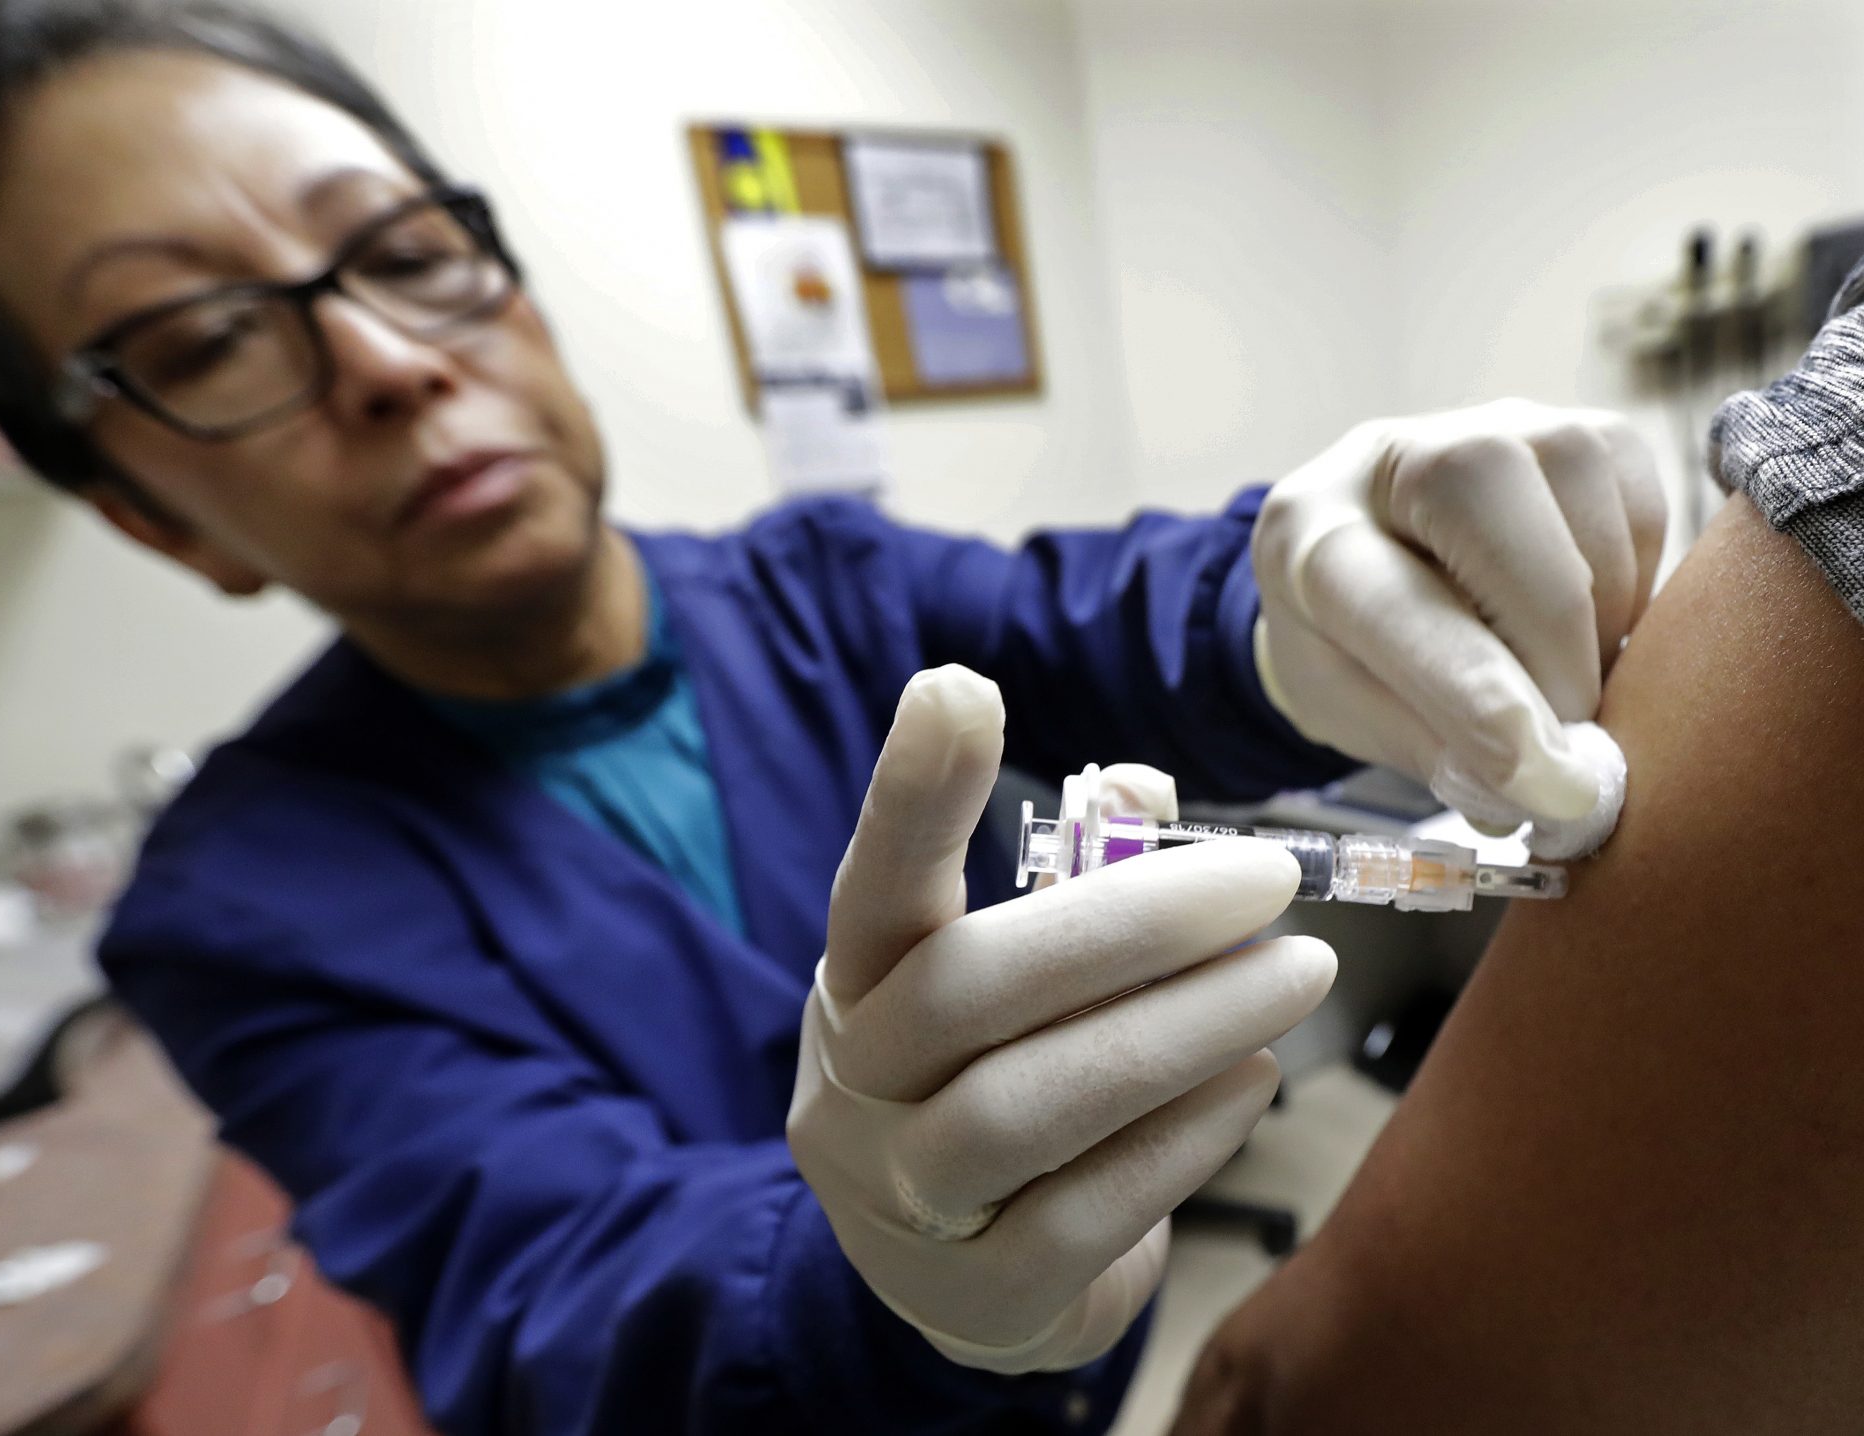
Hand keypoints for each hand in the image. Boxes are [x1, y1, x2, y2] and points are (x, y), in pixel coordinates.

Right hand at [787, 666, 1335, 1372]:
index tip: (962, 687)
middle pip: (966, 992)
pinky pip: (1085, 1212)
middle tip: (1268, 878)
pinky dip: (1182, 1139)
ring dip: (1180, 1030)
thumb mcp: (1008, 982)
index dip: (911, 793)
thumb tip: (1139, 788)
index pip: (874, 882)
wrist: (962, 1277)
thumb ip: (1070, 882)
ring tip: (1298, 975)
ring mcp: (901, 1201)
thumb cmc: (998, 1081)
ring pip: (1026, 1108)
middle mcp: (853, 1088)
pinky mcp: (979, 1294)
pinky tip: (1252, 1081)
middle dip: (1129, 925)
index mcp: (857, 983)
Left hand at [1251, 400, 1665, 827]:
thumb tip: (1551, 789)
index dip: (1476, 696)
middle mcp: (1398, 457)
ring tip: (1563, 683)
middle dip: (1553, 652)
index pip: (1394, 606)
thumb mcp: (1354, 710)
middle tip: (1566, 738)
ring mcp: (1498, 424)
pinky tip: (1588, 627)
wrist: (1368, 550)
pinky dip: (1633, 596)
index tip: (1546, 781)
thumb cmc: (1351, 644)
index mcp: (1311, 537)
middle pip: (1497, 524)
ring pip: (1589, 520)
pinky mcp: (1585, 428)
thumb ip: (1440, 750)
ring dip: (1601, 633)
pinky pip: (1646, 514)